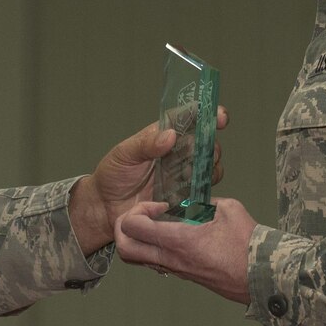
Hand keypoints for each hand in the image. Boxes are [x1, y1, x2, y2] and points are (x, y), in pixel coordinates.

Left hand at [67, 107, 227, 253]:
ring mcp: (182, 177)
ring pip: (209, 167)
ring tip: (190, 176)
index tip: (220, 116)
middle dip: (210, 146)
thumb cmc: (111, 177)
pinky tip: (194, 193)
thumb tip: (169, 135)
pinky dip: (204, 191)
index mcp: (162, 137)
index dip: (206, 115)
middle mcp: (176, 155)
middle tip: (200, 154)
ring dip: (208, 169)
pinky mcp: (184, 198)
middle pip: (205, 144)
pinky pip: (203, 192)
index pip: (188, 120)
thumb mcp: (123, 155)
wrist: (105, 210)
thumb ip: (145, 144)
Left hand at [114, 197, 258, 303]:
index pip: (133, 227)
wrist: (262, 276)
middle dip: (124, 229)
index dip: (138, 210)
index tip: (158, 205)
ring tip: (158, 225)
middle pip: (125, 248)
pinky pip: (155, 264)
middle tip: (142, 216)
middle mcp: (170, 259)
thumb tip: (196, 200)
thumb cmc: (248, 245)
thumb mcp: (228, 209)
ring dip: (138, 240)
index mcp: (177, 240)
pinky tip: (174, 236)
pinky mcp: (184, 277)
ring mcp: (176, 271)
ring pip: (137, 260)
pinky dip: (154, 249)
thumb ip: (206, 201)